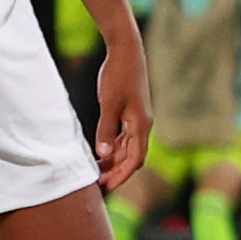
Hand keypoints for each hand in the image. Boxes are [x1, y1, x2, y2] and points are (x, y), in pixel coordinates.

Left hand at [92, 41, 150, 192]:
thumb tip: (103, 155)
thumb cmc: (118, 76)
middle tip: (99, 184)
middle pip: (133, 156)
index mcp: (141, 125)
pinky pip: (124, 137)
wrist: (126, 53)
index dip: (123, 175)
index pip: (135, 159)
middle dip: (118, 172)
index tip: (108, 186)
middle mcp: (143, 125)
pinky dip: (114, 147)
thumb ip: (105, 130)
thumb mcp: (108, 104)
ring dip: (115, 160)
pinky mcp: (131, 113)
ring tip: (97, 170)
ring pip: (128, 147)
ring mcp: (138, 119)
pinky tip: (101, 152)